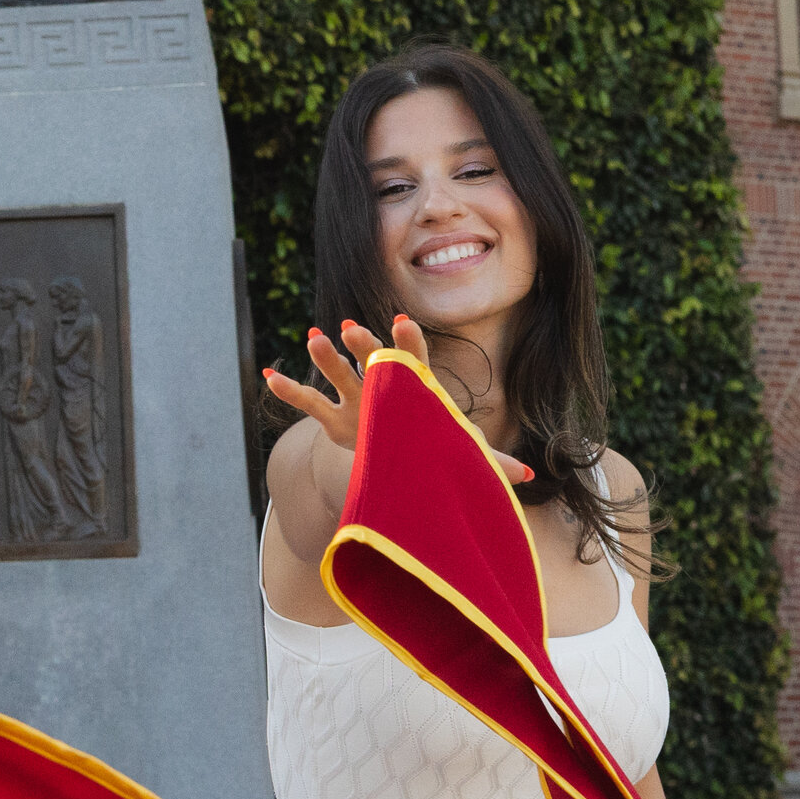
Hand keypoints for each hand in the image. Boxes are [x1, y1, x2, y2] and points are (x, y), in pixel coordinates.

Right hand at [262, 317, 531, 481]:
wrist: (395, 449)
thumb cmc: (431, 444)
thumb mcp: (457, 453)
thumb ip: (488, 462)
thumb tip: (529, 475)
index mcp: (415, 391)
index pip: (415, 362)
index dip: (409, 344)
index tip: (402, 322)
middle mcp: (383, 389)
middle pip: (372, 362)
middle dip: (362, 345)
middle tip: (349, 327)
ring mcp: (356, 401)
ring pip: (339, 375)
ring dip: (325, 358)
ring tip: (312, 337)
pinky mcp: (334, 419)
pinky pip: (308, 403)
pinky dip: (289, 390)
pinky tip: (270, 374)